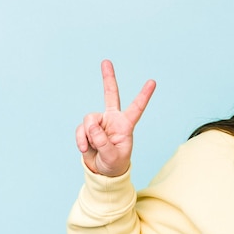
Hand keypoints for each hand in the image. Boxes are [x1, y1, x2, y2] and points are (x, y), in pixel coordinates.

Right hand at [75, 60, 155, 176]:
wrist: (102, 171)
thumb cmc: (114, 164)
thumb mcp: (112, 156)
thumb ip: (102, 140)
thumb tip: (90, 124)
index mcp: (126, 125)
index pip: (137, 108)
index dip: (144, 95)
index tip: (152, 82)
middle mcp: (113, 119)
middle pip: (111, 95)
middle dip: (108, 78)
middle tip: (106, 61)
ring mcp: (100, 122)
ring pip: (89, 119)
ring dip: (88, 135)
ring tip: (93, 147)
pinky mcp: (88, 128)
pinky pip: (81, 129)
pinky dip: (80, 140)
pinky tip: (84, 148)